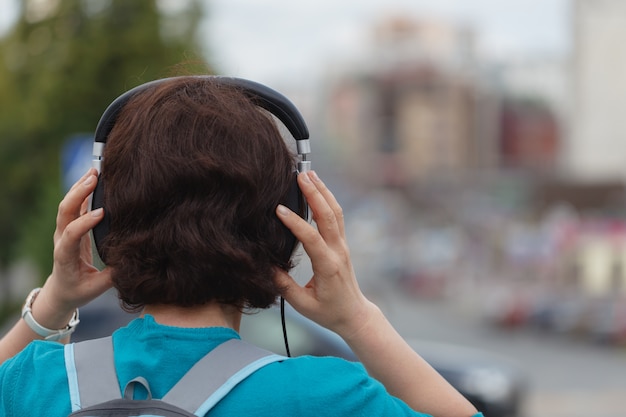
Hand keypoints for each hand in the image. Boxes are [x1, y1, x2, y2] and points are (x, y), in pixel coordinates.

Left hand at [34, 168, 111, 328]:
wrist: (61, 290)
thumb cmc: (79, 290)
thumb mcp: (97, 288)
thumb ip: (113, 275)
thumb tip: (133, 260)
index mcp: (64, 256)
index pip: (71, 234)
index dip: (84, 222)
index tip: (102, 213)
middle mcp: (61, 240)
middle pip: (64, 211)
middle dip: (78, 193)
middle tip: (94, 178)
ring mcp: (63, 231)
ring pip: (68, 204)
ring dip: (80, 187)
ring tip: (95, 172)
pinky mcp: (71, 226)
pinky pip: (75, 204)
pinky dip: (83, 190)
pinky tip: (94, 179)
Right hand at [274, 171, 376, 338]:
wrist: (354, 314)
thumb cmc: (328, 312)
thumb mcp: (302, 305)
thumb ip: (283, 285)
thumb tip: (265, 266)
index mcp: (328, 266)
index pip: (311, 238)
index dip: (295, 222)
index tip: (279, 209)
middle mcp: (338, 252)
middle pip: (329, 216)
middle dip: (315, 194)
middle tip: (300, 176)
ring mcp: (342, 246)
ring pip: (336, 212)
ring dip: (323, 191)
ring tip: (310, 174)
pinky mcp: (342, 244)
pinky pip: (337, 217)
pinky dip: (327, 200)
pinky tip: (318, 189)